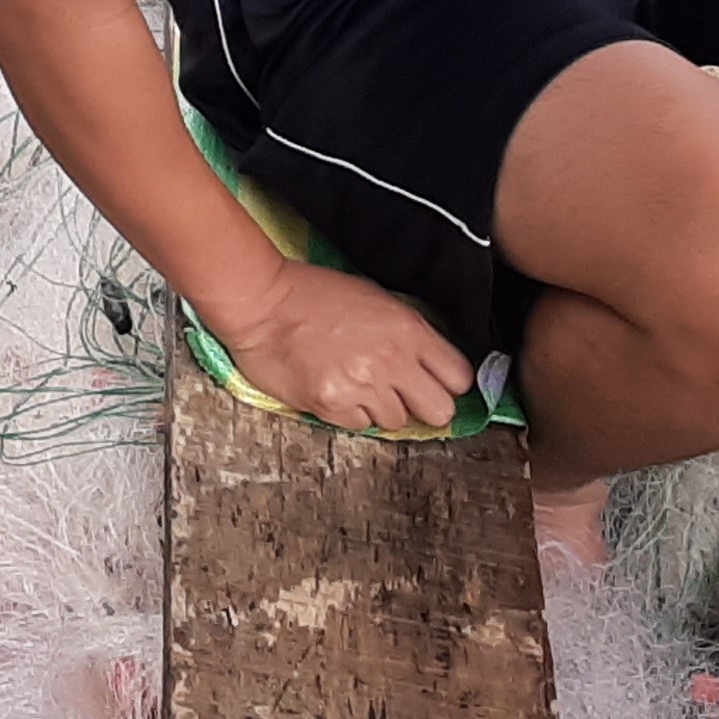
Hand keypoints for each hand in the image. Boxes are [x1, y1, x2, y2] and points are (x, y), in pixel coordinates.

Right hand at [205, 258, 476, 431]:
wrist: (259, 301)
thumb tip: (432, 364)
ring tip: (356, 381)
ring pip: (398, 422)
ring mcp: (362, 386)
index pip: (460, 378)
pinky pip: (360, 425)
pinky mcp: (332, 405)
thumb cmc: (312, 294)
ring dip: (381, 406)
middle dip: (424, 404)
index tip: (435, 380)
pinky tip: (335, 387)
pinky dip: (350, 412)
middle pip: (441, 411)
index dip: (448, 382)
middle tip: (403, 392)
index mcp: (407, 329)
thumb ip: (409, 332)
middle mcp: (391, 361)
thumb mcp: (374, 299)